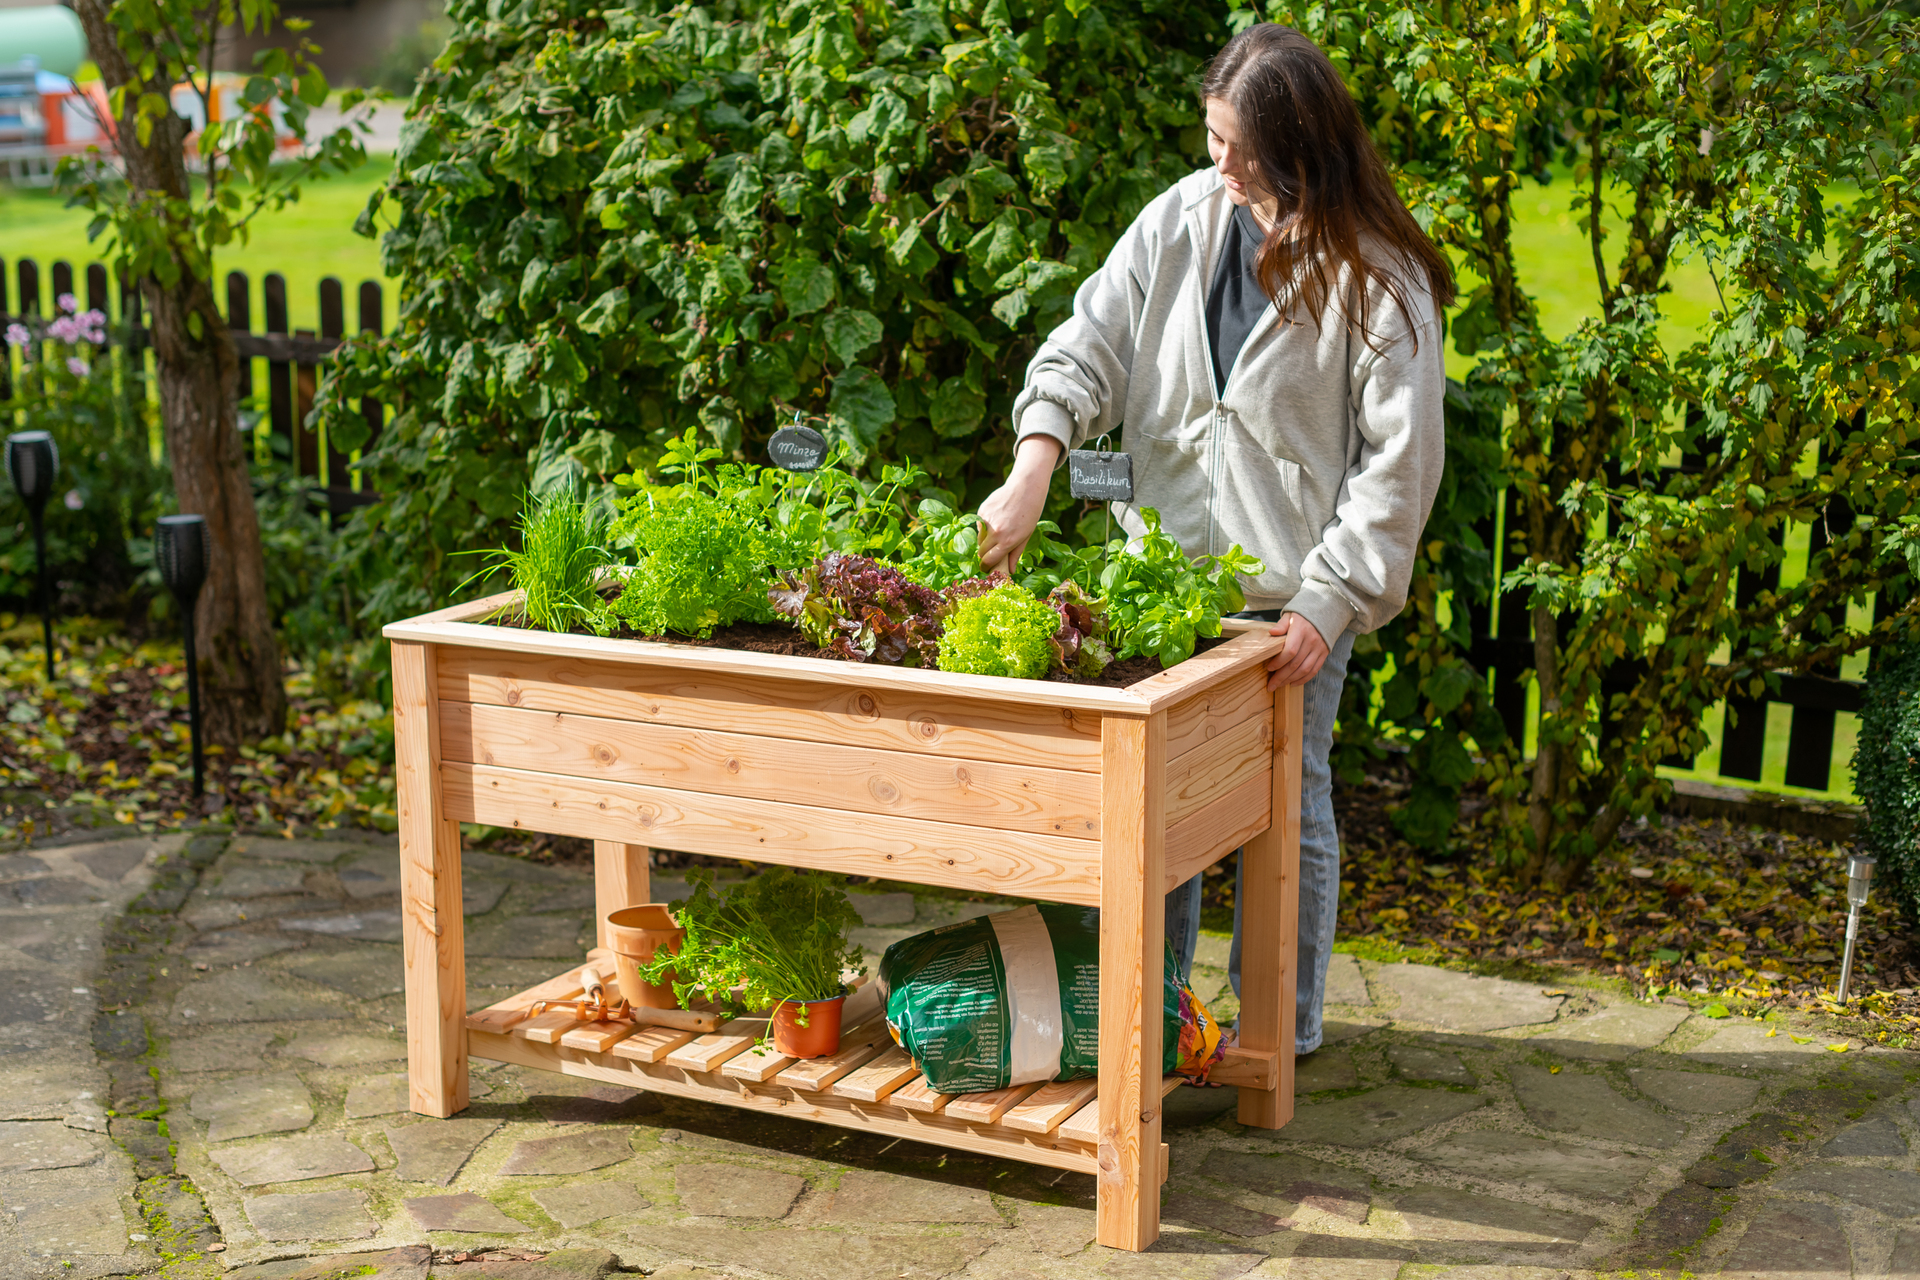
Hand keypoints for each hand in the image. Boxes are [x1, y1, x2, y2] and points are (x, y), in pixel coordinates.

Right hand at [975, 436, 1062, 574]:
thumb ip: (1016, 554)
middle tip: (991, 553)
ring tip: (998, 531)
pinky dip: (985, 526)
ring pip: (979, 538)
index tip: (986, 568)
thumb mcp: (1026, 536)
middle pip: (981, 551)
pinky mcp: (981, 511)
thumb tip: (1011, 571)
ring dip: (985, 540)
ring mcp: (986, 520)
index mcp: (1008, 541)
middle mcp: (995, 532)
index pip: (989, 560)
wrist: (1025, 488)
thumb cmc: (1030, 513)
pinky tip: (997, 518)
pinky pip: (979, 525)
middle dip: (985, 554)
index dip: (986, 566)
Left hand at [1264, 613, 1329, 688]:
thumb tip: (1272, 633)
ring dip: (1290, 680)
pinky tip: (1292, 683)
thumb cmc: (1302, 615)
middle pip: (1295, 663)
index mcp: (1301, 630)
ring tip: (1279, 685)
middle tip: (1270, 685)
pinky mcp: (1323, 654)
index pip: (1290, 651)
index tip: (1268, 667)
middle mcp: (1311, 641)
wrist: (1326, 612)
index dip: (1279, 662)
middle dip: (1281, 676)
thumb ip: (1281, 625)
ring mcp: (1319, 648)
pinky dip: (1303, 679)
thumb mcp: (1290, 615)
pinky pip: (1314, 670)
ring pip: (1305, 670)